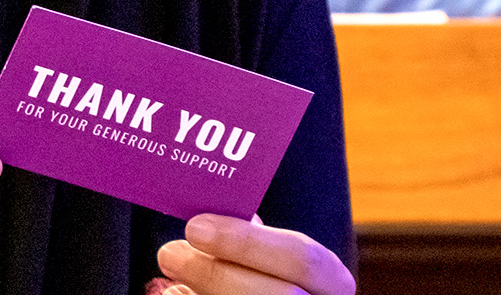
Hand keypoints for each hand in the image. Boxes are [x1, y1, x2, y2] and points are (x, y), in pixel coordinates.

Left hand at [157, 214, 354, 294]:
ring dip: (202, 294)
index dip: (247, 241)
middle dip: (217, 274)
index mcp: (332, 284)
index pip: (303, 258)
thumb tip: (218, 214)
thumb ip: (256, 242)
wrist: (264, 292)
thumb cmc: (270, 278)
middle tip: (169, 252)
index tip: (194, 226)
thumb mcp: (275, 260)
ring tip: (170, 278)